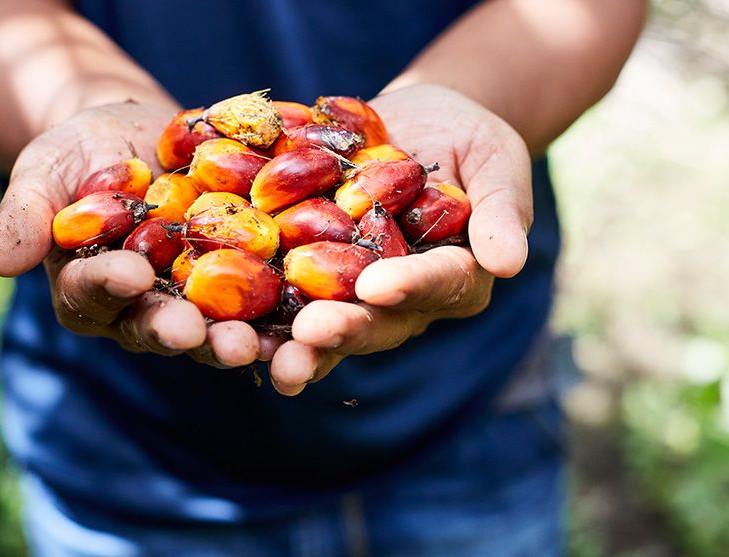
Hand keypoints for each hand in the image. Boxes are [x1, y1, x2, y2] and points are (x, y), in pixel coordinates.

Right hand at [0, 102, 269, 366]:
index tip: (127, 273)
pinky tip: (301, 318)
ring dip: (231, 339)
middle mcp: (141, 311)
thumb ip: (26, 212)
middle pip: (155, 327)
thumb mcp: (46, 169)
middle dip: (175, 330)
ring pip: (211, 330)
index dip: (108, 285)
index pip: (93, 293)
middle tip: (194, 332)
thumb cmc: (82, 153)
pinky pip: (260, 305)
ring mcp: (194, 304)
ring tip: (253, 344)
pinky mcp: (241, 286)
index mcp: (87, 291)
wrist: (143, 136)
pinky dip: (279, 314)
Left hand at [269, 84, 532, 395]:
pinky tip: (217, 314)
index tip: (379, 284)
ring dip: (290, 342)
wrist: (416, 123)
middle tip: (309, 334)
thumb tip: (511, 263)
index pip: (438, 287)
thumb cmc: (469, 139)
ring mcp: (352, 292)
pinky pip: (280, 294)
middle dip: (341, 329)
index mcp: (455, 278)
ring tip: (256, 351)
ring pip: (323, 323)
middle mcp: (400, 299)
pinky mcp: (309, 272)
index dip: (410, 288)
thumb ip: (501, 209)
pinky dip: (252, 305)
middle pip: (375, 321)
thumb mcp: (495, 161)